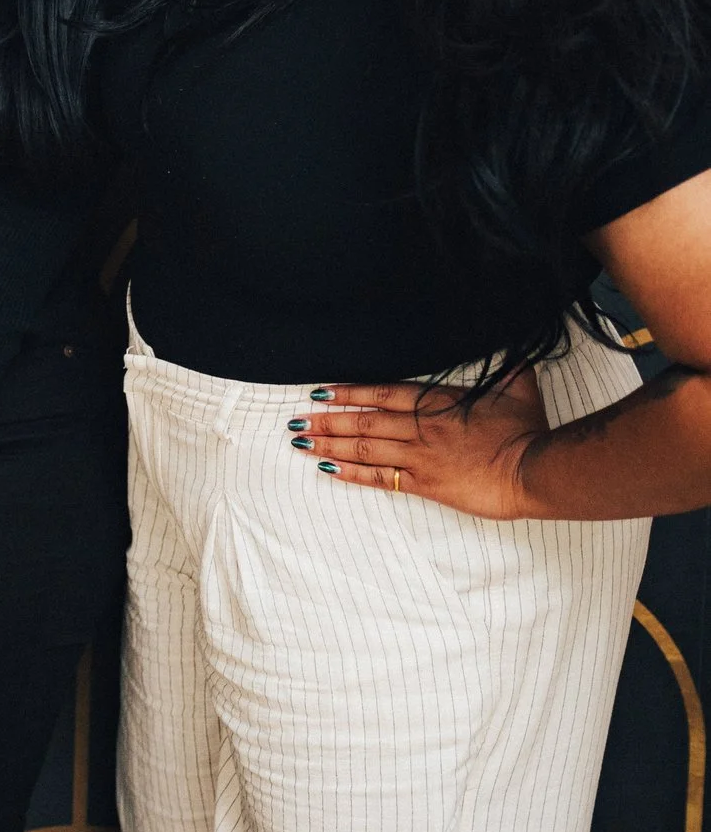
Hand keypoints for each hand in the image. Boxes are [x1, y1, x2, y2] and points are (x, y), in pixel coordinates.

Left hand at [301, 369, 544, 518]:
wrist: (534, 470)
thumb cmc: (528, 431)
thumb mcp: (518, 388)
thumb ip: (507, 367)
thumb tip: (513, 347)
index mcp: (436, 402)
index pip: (381, 392)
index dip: (348, 392)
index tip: (321, 393)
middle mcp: (420, 427)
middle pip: (363, 421)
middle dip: (326, 420)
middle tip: (296, 420)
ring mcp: (419, 456)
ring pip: (363, 448)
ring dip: (329, 444)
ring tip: (301, 441)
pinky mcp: (425, 484)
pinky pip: (379, 477)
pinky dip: (351, 473)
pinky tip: (328, 469)